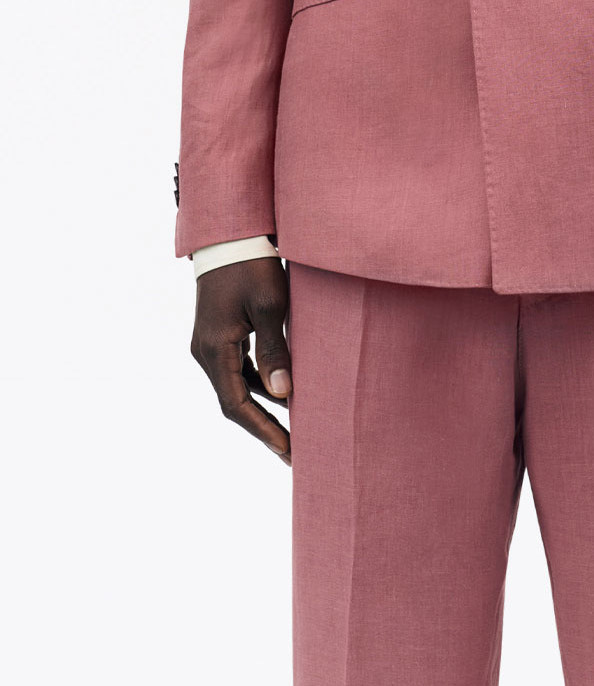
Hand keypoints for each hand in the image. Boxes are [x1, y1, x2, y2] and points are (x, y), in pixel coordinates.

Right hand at [191, 258, 291, 463]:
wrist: (229, 233)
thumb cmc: (252, 265)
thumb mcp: (269, 306)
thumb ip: (275, 351)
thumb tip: (284, 393)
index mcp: (214, 349)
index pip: (237, 405)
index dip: (263, 431)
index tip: (287, 451)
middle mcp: (206, 352)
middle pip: (235, 401)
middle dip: (264, 428)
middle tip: (294, 451)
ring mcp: (211, 343)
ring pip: (237, 386)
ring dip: (264, 407)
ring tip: (295, 428)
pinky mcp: (220, 334)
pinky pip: (239, 369)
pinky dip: (260, 385)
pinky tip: (285, 392)